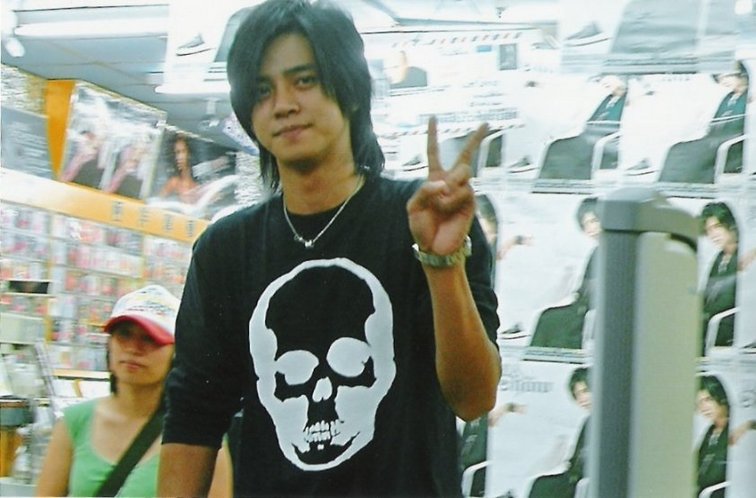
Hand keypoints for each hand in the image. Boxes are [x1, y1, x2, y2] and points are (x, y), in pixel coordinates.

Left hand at [407, 117, 488, 255]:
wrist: (434, 248)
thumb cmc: (422, 228)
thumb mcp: (413, 207)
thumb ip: (424, 190)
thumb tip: (444, 183)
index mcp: (434, 179)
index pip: (433, 153)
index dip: (433, 136)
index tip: (434, 118)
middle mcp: (450, 182)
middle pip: (465, 155)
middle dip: (477, 138)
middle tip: (486, 124)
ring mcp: (463, 191)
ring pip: (463, 172)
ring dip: (450, 186)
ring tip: (441, 204)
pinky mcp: (471, 202)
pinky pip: (464, 191)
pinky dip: (452, 200)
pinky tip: (448, 211)